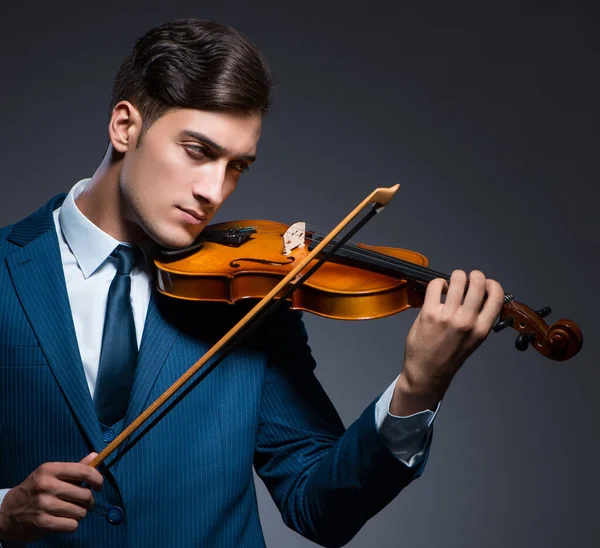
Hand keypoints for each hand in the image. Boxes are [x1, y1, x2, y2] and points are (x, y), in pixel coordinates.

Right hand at [0, 453, 102, 542]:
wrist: (7, 513)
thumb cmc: (35, 490)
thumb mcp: (50, 474)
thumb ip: (74, 467)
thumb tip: (95, 455)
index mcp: (50, 469)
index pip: (84, 472)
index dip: (97, 479)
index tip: (99, 486)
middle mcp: (47, 485)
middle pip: (85, 495)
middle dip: (89, 501)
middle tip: (83, 502)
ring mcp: (44, 505)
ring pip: (80, 512)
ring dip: (80, 514)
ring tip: (71, 511)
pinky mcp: (42, 522)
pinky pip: (72, 525)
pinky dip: (72, 525)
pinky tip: (64, 521)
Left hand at [391, 270, 503, 414]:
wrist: (427, 371)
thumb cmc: (450, 356)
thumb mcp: (474, 340)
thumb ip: (479, 319)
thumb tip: (481, 296)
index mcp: (482, 328)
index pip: (497, 296)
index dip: (492, 284)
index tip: (486, 284)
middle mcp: (467, 321)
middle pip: (478, 282)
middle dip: (473, 275)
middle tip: (467, 279)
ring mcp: (448, 316)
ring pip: (457, 279)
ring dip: (456, 277)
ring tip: (452, 284)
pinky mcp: (429, 313)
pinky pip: (436, 285)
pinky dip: (438, 283)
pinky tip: (438, 290)